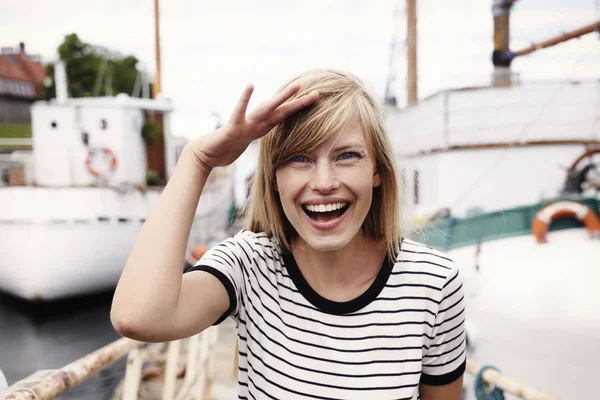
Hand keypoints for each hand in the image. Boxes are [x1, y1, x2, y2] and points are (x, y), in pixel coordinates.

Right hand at [191, 83, 318, 170]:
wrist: (207, 155)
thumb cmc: (225, 149)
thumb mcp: (247, 145)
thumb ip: (256, 136)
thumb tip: (266, 134)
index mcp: (260, 127)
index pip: (283, 117)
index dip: (299, 110)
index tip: (315, 101)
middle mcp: (255, 123)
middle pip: (281, 111)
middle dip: (299, 102)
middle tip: (317, 93)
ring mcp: (245, 123)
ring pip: (267, 109)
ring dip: (282, 98)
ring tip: (296, 86)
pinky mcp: (233, 127)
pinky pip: (240, 112)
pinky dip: (245, 100)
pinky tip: (250, 86)